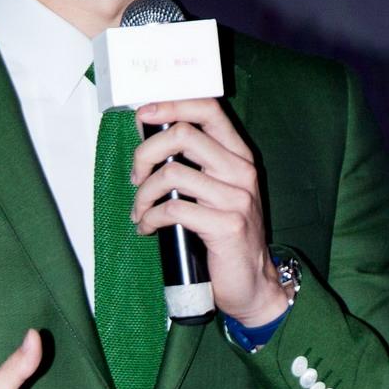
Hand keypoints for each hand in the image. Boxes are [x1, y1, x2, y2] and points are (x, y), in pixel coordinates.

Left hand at [130, 98, 288, 326]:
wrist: (252, 284)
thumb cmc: (225, 235)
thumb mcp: (213, 190)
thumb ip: (190, 162)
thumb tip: (149, 132)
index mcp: (238, 155)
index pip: (208, 109)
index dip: (171, 104)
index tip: (144, 115)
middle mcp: (241, 171)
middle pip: (183, 134)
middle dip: (145, 153)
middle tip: (135, 176)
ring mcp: (237, 198)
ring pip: (172, 173)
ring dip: (143, 194)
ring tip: (139, 211)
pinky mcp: (227, 226)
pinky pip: (173, 210)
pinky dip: (150, 218)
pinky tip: (147, 228)